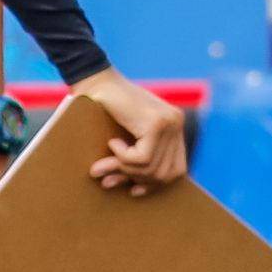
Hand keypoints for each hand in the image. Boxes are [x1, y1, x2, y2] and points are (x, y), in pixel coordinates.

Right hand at [70, 69, 191, 196]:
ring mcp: (169, 123)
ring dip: (124, 169)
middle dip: (135, 180)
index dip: (155, 184)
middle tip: (108, 180)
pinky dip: (122, 157)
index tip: (134, 190)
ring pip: (151, 168)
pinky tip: (113, 143)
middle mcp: (176, 125)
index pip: (176, 170)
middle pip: (165, 173)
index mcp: (174, 128)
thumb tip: (136, 191)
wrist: (95, 81)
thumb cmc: (104, 109)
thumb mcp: (125, 138)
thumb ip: (136, 158)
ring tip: (105, 162)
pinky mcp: (156, 123)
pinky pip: (141, 158)